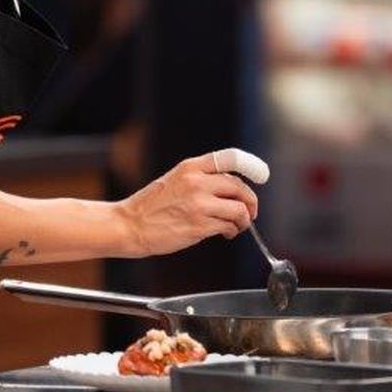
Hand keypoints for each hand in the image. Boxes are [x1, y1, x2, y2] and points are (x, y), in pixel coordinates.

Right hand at [115, 153, 260, 256]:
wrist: (130, 225)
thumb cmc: (151, 206)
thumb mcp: (174, 180)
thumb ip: (200, 179)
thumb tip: (230, 190)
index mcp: (190, 167)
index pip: (231, 158)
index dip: (252, 166)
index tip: (261, 176)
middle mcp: (196, 182)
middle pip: (240, 187)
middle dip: (250, 202)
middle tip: (249, 212)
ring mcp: (198, 204)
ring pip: (239, 209)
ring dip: (243, 220)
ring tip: (235, 226)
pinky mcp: (198, 225)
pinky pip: (229, 226)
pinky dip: (231, 231)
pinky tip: (225, 233)